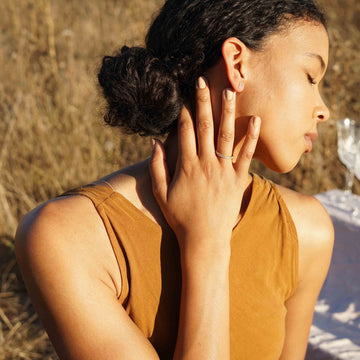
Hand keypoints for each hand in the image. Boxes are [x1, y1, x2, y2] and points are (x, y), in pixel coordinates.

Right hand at [149, 76, 259, 252]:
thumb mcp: (161, 194)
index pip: (184, 131)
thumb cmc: (180, 217)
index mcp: (186, 166)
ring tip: (230, 91)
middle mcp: (206, 163)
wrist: (204, 239)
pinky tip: (256, 119)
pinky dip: (252, 137)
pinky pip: (246, 155)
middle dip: (203, 101)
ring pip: (226, 135)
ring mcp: (224, 171)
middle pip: (204, 126)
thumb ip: (156, 168)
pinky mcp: (238, 180)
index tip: (185, 95)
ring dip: (227, 111)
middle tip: (204, 81)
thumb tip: (154, 144)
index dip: (184, 111)